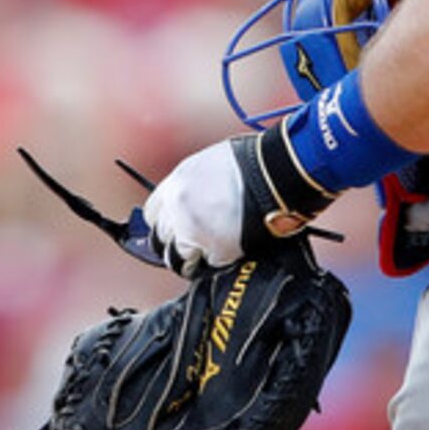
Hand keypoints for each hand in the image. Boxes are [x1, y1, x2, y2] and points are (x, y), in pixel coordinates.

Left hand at [146, 138, 252, 277]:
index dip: (163, 223)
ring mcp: (194, 232)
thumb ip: (190, 187)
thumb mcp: (207, 166)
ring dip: (189, 259)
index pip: (151, 215)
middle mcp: (177, 210)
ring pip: (176, 258)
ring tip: (203, 255)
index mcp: (175, 186)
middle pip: (159, 239)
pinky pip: (207, 265)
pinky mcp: (217, 250)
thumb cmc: (249, 163)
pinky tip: (225, 253)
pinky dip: (215, 262)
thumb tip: (189, 202)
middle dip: (171, 243)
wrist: (277, 173)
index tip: (172, 228)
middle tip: (187, 245)